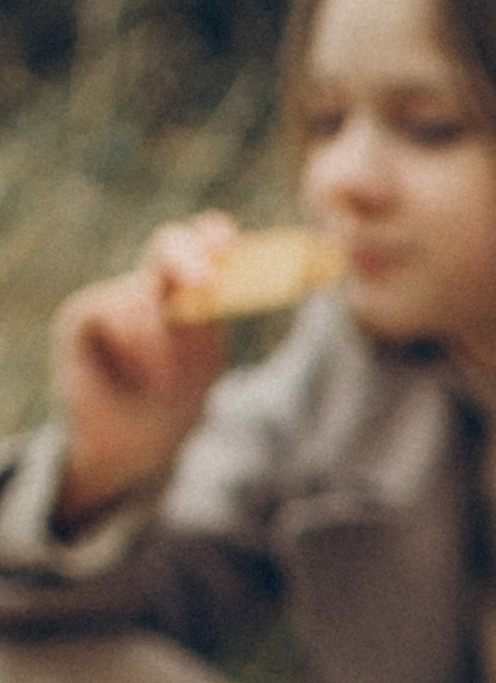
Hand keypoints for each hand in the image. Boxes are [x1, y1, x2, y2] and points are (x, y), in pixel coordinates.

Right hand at [49, 215, 237, 524]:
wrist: (130, 447)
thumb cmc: (174, 403)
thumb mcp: (202, 366)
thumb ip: (203, 326)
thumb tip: (206, 288)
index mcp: (190, 292)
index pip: (202, 246)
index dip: (211, 236)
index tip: (227, 241)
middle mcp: (151, 286)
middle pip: (169, 249)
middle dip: (186, 262)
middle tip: (201, 283)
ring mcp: (115, 297)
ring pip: (143, 299)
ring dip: (162, 345)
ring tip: (164, 383)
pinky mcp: (82, 314)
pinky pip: (109, 315)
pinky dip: (131, 351)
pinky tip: (135, 378)